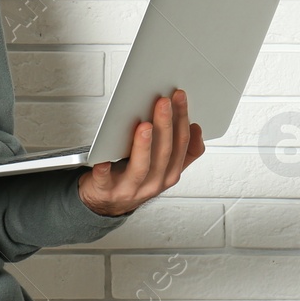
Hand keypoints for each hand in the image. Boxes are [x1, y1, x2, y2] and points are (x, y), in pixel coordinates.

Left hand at [78, 88, 203, 217]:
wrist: (108, 203)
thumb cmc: (135, 178)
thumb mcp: (165, 168)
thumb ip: (183, 152)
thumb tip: (195, 128)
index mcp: (169, 174)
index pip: (181, 144)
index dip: (182, 118)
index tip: (179, 97)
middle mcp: (153, 182)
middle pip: (163, 153)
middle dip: (165, 125)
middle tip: (163, 102)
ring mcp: (130, 188)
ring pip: (141, 168)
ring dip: (143, 146)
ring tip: (144, 125)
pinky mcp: (106, 190)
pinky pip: (105, 181)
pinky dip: (104, 170)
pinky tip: (103, 158)